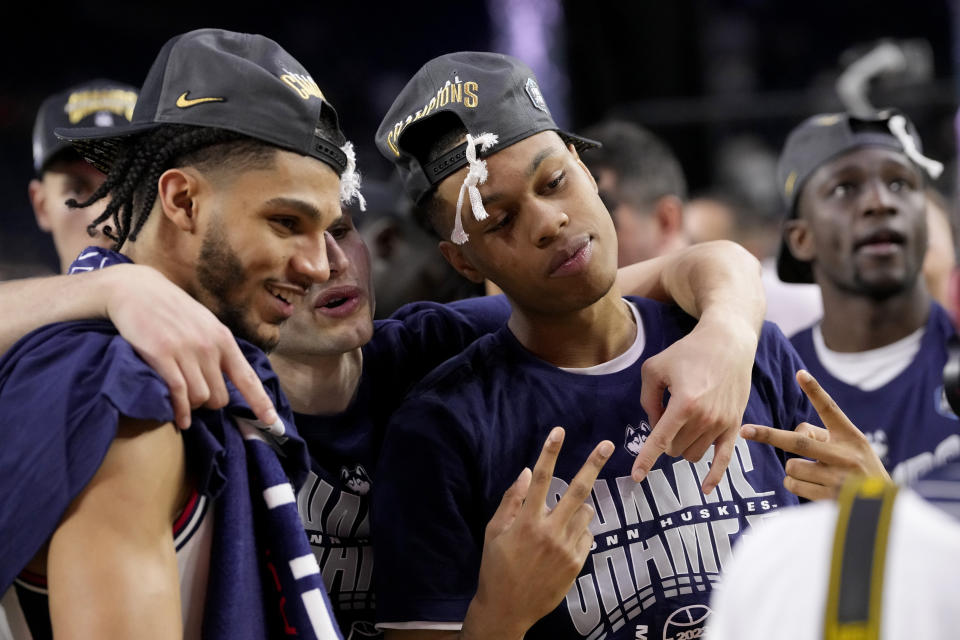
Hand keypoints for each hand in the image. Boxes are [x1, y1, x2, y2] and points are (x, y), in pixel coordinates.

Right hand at [103, 264, 278, 429]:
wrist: (137, 290)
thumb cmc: (172, 310)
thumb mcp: (205, 324)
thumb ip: (218, 349)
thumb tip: (230, 379)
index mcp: (223, 339)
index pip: (247, 378)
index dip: (260, 403)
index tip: (272, 422)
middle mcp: (209, 346)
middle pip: (221, 396)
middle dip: (211, 404)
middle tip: (197, 399)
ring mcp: (185, 351)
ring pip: (201, 398)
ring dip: (193, 407)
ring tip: (183, 402)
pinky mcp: (161, 355)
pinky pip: (178, 393)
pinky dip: (180, 412)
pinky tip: (180, 420)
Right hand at [461, 427, 612, 639]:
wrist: (508, 608)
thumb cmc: (496, 567)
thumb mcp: (495, 531)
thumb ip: (512, 500)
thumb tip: (527, 472)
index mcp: (527, 521)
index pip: (541, 478)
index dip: (550, 452)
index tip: (558, 431)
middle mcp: (551, 531)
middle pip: (578, 490)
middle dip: (593, 464)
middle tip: (607, 445)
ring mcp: (567, 548)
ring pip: (585, 513)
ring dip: (579, 507)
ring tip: (561, 520)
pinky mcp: (577, 563)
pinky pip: (586, 535)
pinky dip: (578, 531)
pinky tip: (561, 542)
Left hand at [634, 313, 756, 492]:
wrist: (728, 343)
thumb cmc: (688, 353)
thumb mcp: (654, 368)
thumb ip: (647, 400)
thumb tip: (654, 426)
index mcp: (684, 404)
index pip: (660, 440)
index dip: (645, 459)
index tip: (636, 476)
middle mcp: (705, 418)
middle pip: (674, 448)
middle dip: (665, 439)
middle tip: (667, 413)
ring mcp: (722, 424)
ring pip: (693, 454)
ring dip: (682, 446)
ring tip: (683, 420)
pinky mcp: (735, 426)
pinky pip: (724, 459)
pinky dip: (714, 476)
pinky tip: (705, 489)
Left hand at [741, 369, 888, 500]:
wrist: (883, 508)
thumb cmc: (860, 470)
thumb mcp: (851, 448)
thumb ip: (822, 436)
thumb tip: (793, 434)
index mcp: (851, 437)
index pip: (831, 410)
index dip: (815, 391)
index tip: (800, 374)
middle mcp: (844, 455)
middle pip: (798, 442)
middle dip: (768, 435)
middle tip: (745, 430)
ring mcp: (836, 478)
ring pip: (791, 465)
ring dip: (793, 468)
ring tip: (814, 473)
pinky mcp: (828, 498)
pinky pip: (793, 484)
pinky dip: (794, 483)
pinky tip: (813, 486)